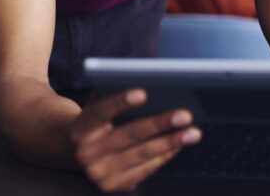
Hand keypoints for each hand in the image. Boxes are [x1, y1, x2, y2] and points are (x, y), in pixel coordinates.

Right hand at [69, 88, 201, 192]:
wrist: (77, 151)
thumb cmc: (97, 121)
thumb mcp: (97, 106)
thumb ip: (113, 95)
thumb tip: (150, 85)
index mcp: (79, 128)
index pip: (99, 112)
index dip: (120, 102)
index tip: (144, 92)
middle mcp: (85, 153)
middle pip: (128, 135)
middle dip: (159, 124)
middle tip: (185, 115)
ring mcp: (99, 173)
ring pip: (141, 154)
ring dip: (170, 142)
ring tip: (193, 132)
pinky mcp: (113, 186)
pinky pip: (145, 169)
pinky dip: (164, 155)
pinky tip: (179, 144)